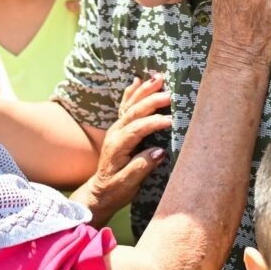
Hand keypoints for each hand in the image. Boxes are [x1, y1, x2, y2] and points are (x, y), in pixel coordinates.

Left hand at [70, 75, 170, 226]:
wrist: (100, 191)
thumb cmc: (115, 190)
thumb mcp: (128, 184)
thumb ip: (142, 166)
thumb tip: (159, 151)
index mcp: (117, 146)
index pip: (137, 129)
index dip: (153, 123)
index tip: (170, 121)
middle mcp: (115, 133)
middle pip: (133, 112)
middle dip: (151, 101)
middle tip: (169, 94)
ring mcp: (116, 129)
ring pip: (130, 105)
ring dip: (144, 91)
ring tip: (157, 78)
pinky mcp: (119, 128)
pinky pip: (125, 106)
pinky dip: (131, 92)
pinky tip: (137, 81)